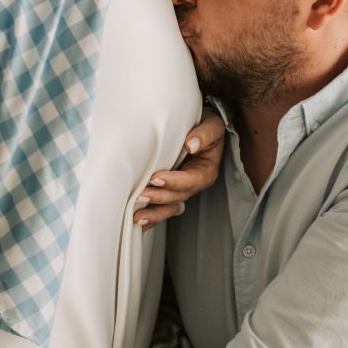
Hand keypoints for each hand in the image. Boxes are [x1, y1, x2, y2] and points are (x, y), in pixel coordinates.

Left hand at [134, 108, 225, 230]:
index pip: (191, 180)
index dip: (174, 181)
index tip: (156, 178)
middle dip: (159, 198)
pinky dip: (150, 216)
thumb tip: (191, 145)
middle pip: (177, 196)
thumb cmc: (206, 125)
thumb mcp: (212, 125)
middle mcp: (193, 184)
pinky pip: (160, 207)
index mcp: (205, 171)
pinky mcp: (169, 190)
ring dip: (153, 213)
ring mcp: (180, 189)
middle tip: (141, 195)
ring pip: (168, 207)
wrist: (199, 126)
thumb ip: (205, 134)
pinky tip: (136, 222)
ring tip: (136, 216)